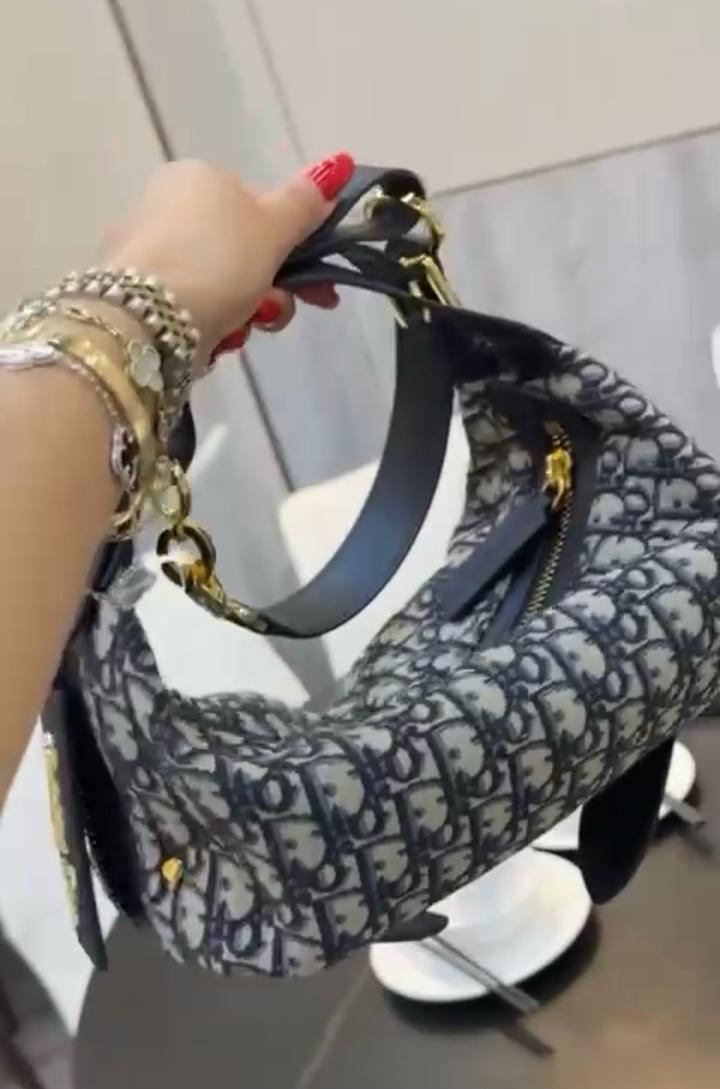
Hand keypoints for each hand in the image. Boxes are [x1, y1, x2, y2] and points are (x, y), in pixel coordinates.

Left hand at [104, 153, 354, 374]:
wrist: (148, 316)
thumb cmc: (218, 262)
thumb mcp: (274, 228)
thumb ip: (305, 202)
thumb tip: (338, 163)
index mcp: (200, 177)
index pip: (259, 211)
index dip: (293, 250)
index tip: (317, 289)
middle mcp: (166, 203)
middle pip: (240, 252)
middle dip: (269, 290)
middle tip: (273, 316)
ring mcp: (145, 248)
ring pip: (217, 284)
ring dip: (240, 312)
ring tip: (235, 332)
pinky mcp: (131, 292)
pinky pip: (187, 306)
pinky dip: (205, 323)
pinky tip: (207, 339)